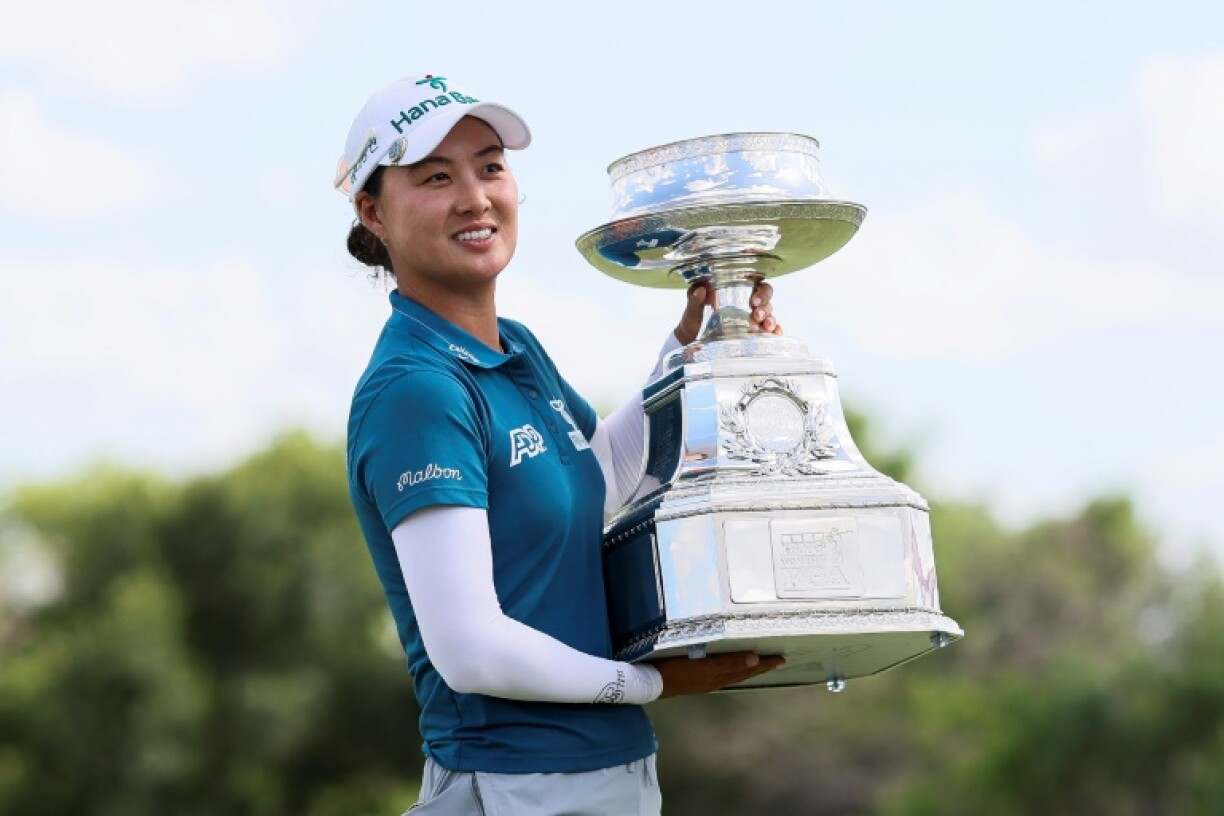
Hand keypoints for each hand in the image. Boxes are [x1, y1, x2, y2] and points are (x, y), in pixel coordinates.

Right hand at [649, 651, 785, 697]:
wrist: (650, 682)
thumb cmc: (675, 669)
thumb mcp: (704, 665)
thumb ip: (728, 662)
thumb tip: (753, 659)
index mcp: (718, 674)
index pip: (746, 667)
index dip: (763, 663)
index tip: (780, 659)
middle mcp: (715, 679)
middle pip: (742, 673)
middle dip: (760, 667)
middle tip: (777, 661)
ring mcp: (705, 681)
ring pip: (733, 675)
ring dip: (747, 669)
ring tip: (760, 664)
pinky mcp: (697, 681)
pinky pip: (723, 676)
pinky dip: (734, 671)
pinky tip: (732, 669)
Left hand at [673, 281, 781, 345]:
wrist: (688, 344)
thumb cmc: (692, 323)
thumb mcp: (692, 311)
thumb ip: (694, 299)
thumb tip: (701, 290)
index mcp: (736, 294)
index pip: (757, 286)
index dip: (761, 291)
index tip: (753, 301)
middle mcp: (747, 307)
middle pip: (767, 300)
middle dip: (766, 306)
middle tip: (757, 314)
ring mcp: (751, 323)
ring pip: (769, 316)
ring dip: (770, 319)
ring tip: (765, 326)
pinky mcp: (752, 337)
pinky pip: (769, 333)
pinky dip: (775, 332)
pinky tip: (775, 334)